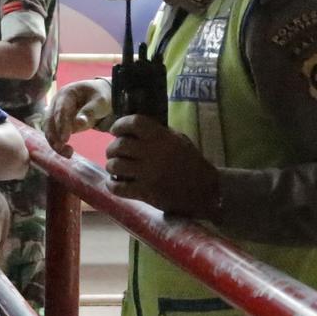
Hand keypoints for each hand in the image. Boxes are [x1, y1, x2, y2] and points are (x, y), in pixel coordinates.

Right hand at [46, 80, 112, 156]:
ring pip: (49, 130)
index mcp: (66, 93)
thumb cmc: (102, 97)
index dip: (61, 125)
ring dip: (55, 143)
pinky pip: (54, 134)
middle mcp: (56, 102)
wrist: (102, 98)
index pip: (60, 111)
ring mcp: (55, 112)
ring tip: (68, 154)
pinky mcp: (58, 122)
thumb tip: (79, 123)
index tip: (65, 139)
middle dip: (55, 137)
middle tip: (64, 150)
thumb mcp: (100, 102)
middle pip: (49, 121)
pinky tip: (68, 152)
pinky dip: (59, 144)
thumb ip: (89, 112)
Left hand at [104, 114, 220, 218]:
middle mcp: (153, 152)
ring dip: (111, 166)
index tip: (115, 131)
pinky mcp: (145, 192)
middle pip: (120, 145)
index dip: (120, 125)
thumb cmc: (190, 162)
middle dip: (112, 149)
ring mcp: (148, 173)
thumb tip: (130, 129)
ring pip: (115, 166)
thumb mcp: (178, 139)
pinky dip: (112, 185)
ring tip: (114, 168)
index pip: (134, 122)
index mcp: (162, 137)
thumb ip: (157, 133)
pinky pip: (119, 188)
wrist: (205, 190)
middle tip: (112, 153)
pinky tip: (114, 184)